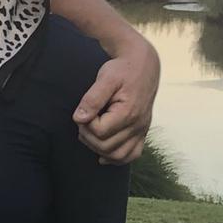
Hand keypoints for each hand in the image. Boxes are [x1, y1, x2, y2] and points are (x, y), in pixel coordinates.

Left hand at [74, 36, 159, 163]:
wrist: (143, 65)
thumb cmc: (122, 69)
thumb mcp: (105, 78)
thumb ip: (92, 99)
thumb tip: (79, 118)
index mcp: (128, 112)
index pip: (99, 132)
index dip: (85, 124)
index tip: (84, 111)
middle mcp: (138, 125)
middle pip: (106, 146)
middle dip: (88, 137)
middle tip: (84, 120)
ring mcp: (141, 130)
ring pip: (118, 156)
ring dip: (99, 149)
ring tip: (91, 133)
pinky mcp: (142, 132)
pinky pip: (132, 154)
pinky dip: (116, 158)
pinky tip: (103, 154)